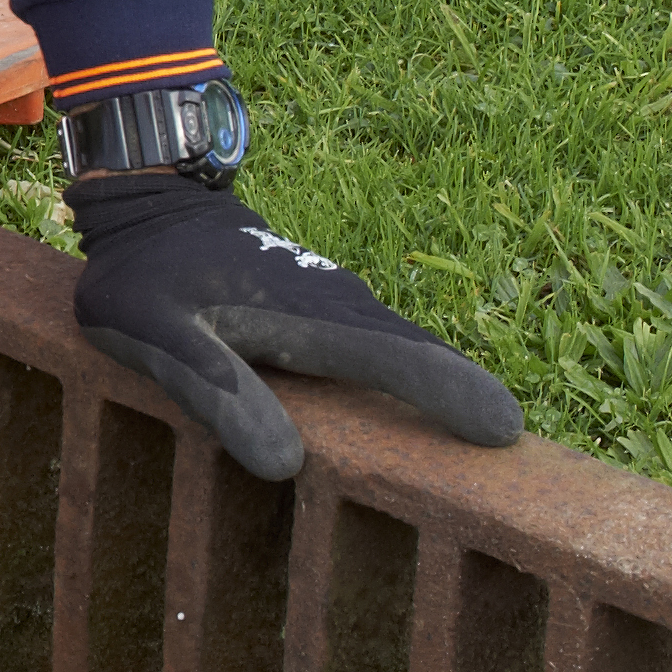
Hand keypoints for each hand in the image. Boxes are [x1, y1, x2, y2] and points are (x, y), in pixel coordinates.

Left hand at [64, 173, 520, 483]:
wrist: (151, 207)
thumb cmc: (149, 279)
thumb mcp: (164, 338)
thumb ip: (220, 394)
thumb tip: (285, 463)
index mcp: (308, 316)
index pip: (395, 359)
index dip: (450, 394)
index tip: (506, 431)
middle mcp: (340, 306)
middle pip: (418, 355)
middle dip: (470, 397)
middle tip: (522, 448)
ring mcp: (340, 304)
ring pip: (405, 349)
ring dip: (449, 388)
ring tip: (496, 434)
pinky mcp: (331, 311)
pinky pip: (384, 347)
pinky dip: (417, 375)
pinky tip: (436, 409)